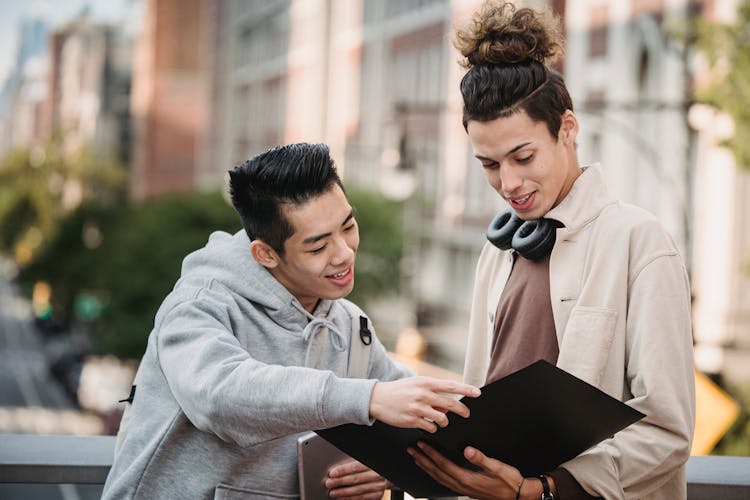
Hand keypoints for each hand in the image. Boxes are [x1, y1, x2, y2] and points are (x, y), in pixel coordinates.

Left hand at [324, 458, 388, 498]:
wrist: (386, 473)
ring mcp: (378, 486)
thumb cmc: (371, 466)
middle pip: (356, 479)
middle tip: (329, 483)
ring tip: (333, 493)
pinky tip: (342, 498)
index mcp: (372, 464)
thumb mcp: (364, 461)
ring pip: (359, 491)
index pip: (356, 467)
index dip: (343, 470)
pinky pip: (363, 498)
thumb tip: (338, 467)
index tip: (332, 473)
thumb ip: (353, 462)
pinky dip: (351, 499)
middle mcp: (377, 475)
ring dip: (344, 493)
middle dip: (340, 482)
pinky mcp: (378, 494)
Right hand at [369, 377, 480, 432]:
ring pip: (443, 418)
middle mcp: (423, 394)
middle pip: (451, 404)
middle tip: (467, 414)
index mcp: (425, 382)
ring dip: (444, 421)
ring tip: (440, 420)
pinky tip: (428, 424)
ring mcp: (418, 408)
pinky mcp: (412, 420)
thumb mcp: (416, 384)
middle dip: (462, 411)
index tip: (478, 393)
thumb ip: (433, 392)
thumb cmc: (400, 390)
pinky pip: (431, 427)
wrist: (378, 398)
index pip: (451, 385)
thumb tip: (448, 405)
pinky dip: (433, 427)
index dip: (466, 390)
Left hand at [408, 441, 531, 499]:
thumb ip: (481, 459)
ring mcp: (463, 489)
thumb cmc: (509, 482)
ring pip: (439, 478)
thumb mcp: (497, 467)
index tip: (421, 444)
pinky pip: (445, 481)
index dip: (431, 454)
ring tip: (417, 458)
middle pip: (436, 471)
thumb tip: (468, 450)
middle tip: (411, 450)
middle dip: (423, 460)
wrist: (518, 495)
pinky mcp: (466, 489)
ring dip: (427, 467)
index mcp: (467, 479)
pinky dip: (436, 474)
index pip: (443, 464)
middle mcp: (462, 485)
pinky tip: (434, 470)